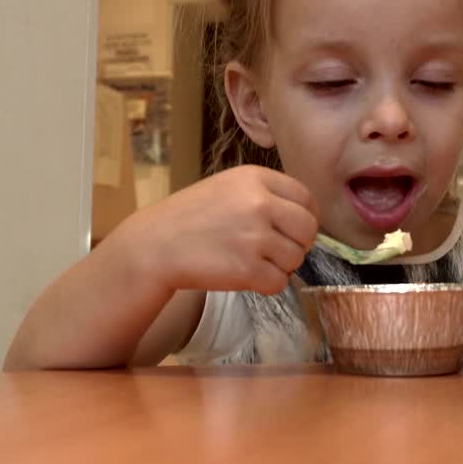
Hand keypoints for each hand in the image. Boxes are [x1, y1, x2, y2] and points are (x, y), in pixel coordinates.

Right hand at [112, 165, 318, 295]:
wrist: (154, 245)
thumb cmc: (191, 218)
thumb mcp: (228, 187)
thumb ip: (266, 195)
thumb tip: (305, 217)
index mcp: (256, 178)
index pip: (307, 199)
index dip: (305, 219)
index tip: (293, 231)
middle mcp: (259, 203)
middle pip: (308, 230)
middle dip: (297, 245)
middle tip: (274, 251)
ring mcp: (255, 236)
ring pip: (296, 259)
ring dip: (279, 266)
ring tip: (251, 261)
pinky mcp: (248, 268)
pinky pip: (279, 282)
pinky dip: (266, 285)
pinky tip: (245, 276)